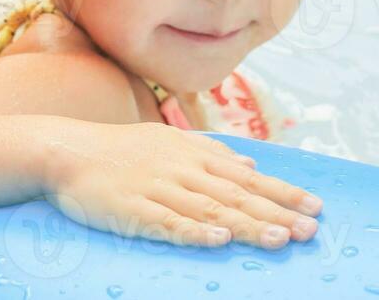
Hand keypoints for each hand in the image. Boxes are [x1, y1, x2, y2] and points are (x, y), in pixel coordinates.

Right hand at [43, 121, 322, 248]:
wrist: (63, 149)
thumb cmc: (117, 149)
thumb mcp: (166, 139)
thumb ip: (210, 152)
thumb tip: (251, 165)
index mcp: (190, 152)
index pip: (246, 175)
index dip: (281, 192)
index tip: (315, 207)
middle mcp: (179, 168)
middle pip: (235, 194)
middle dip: (275, 212)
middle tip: (309, 230)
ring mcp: (155, 188)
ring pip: (208, 208)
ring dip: (245, 224)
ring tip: (278, 239)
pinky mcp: (131, 209)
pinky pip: (166, 223)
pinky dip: (193, 230)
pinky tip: (217, 239)